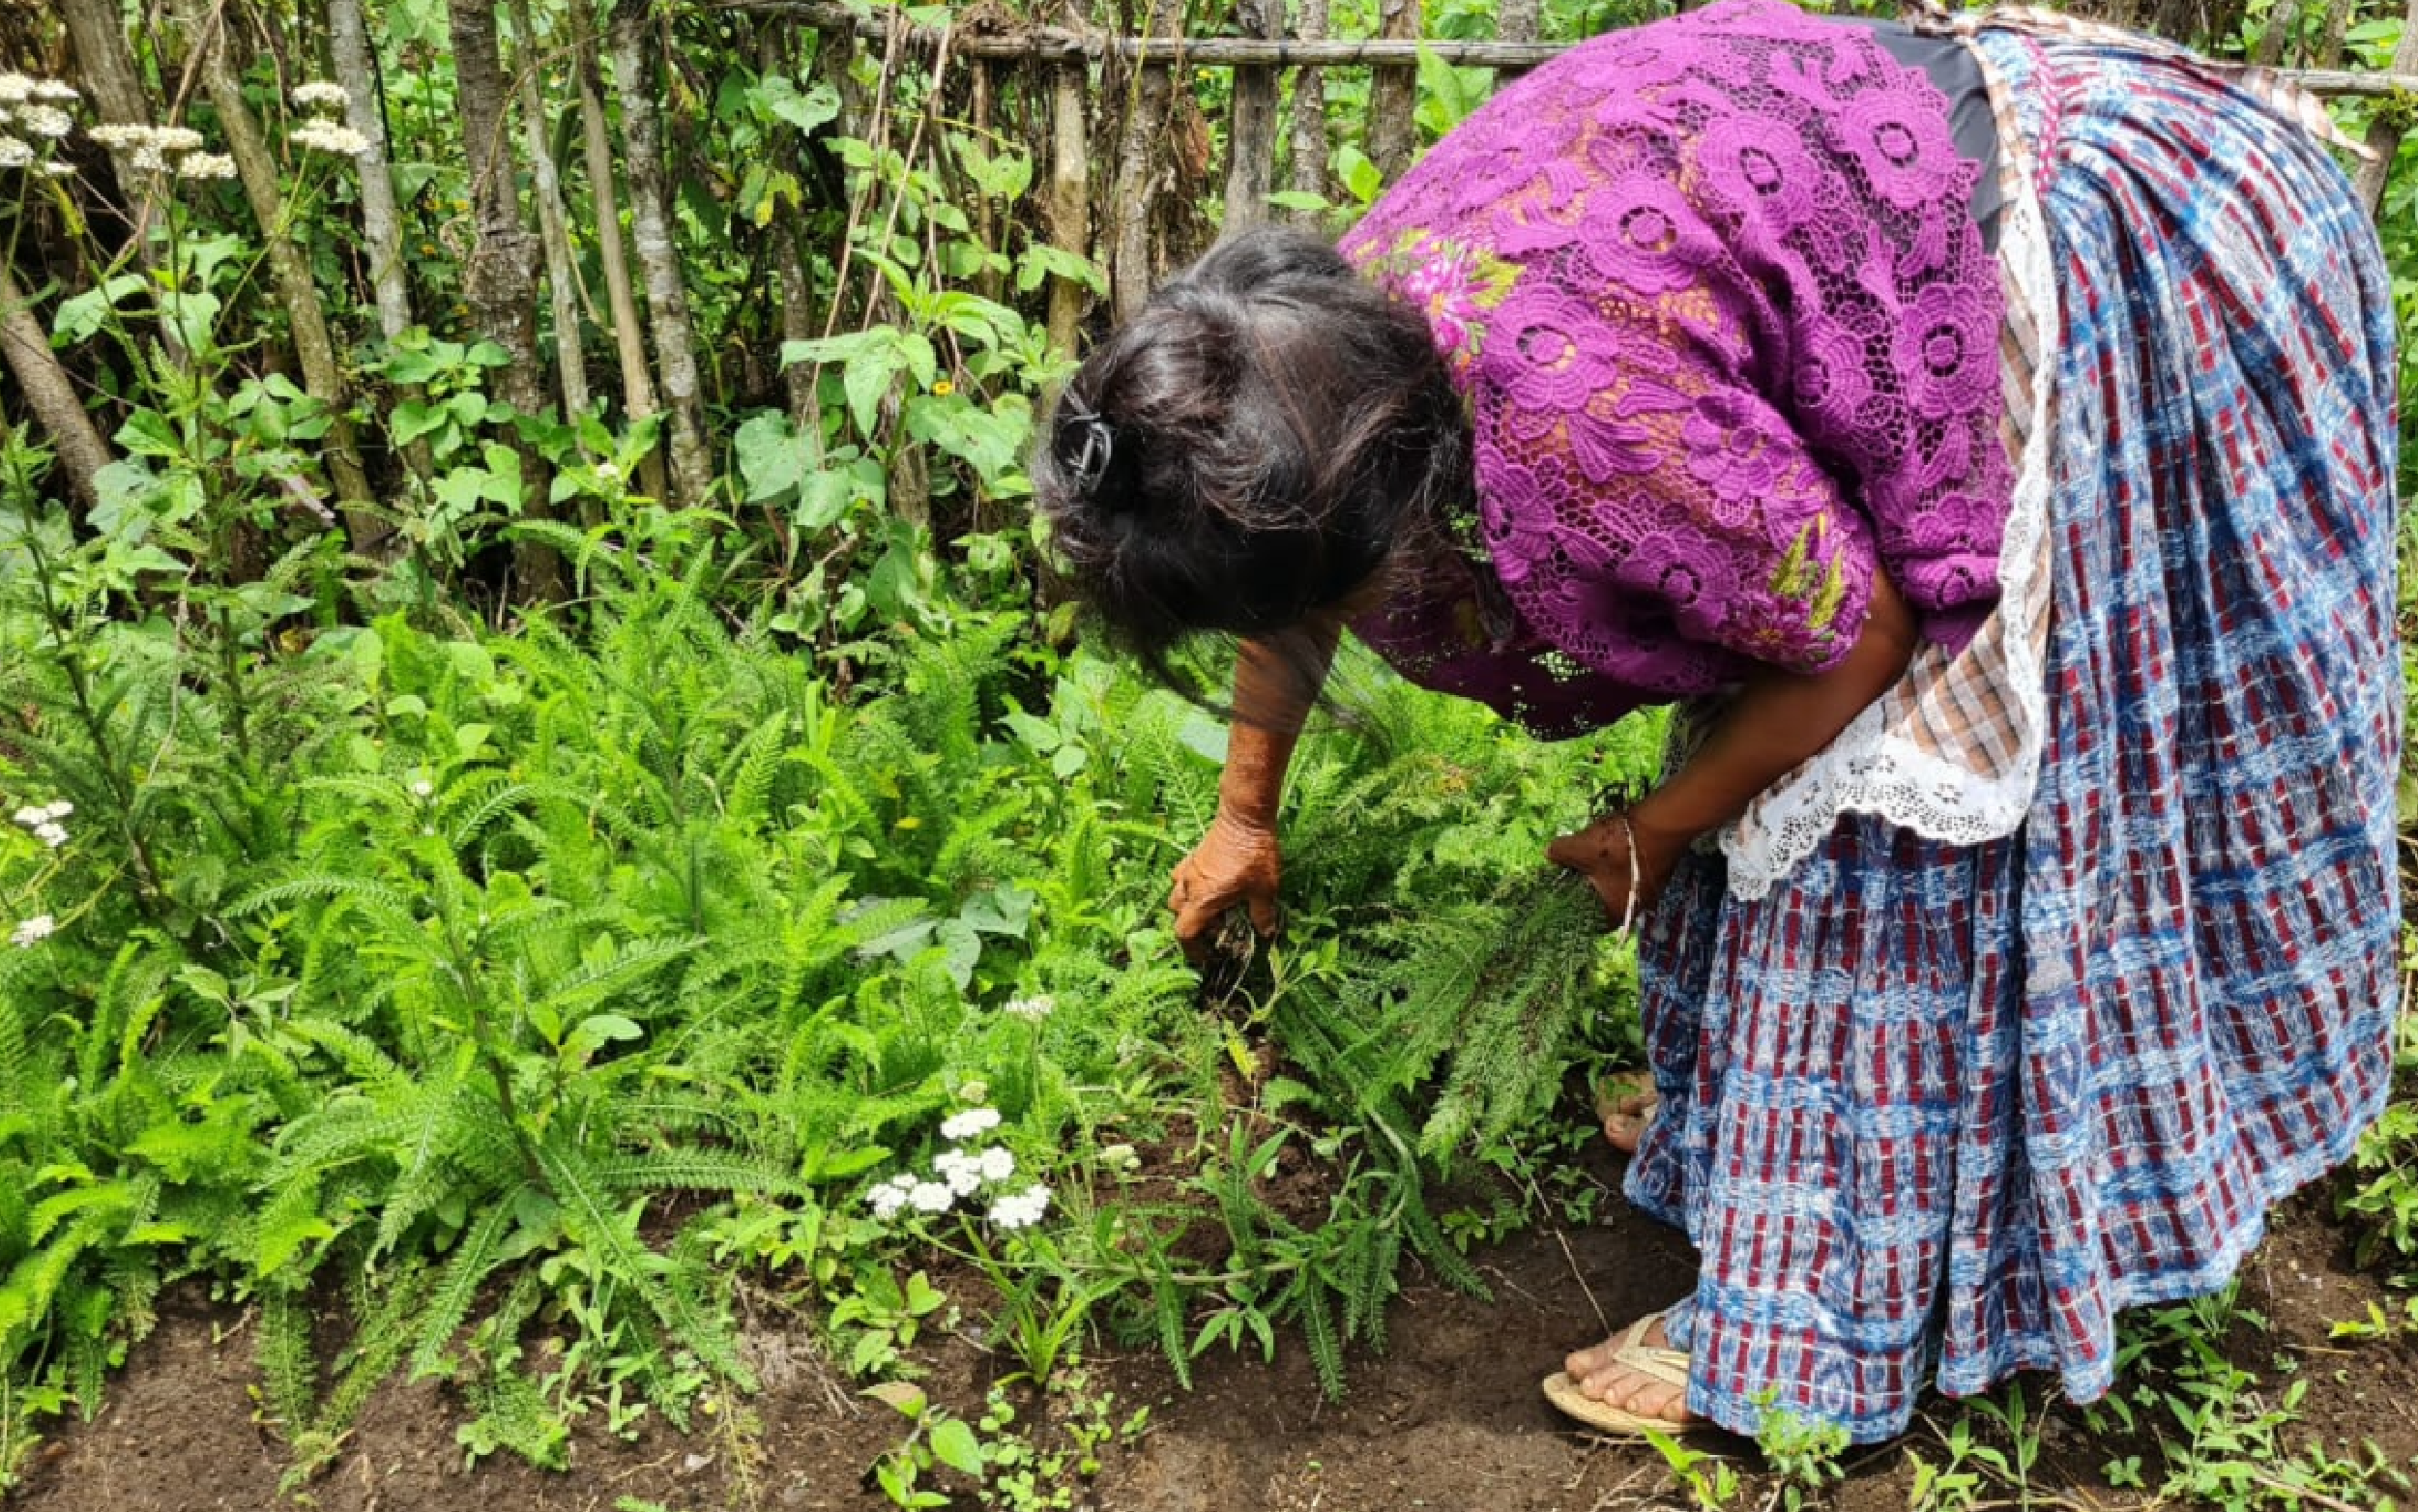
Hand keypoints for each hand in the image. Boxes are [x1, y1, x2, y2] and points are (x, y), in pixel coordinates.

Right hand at [1169, 810, 1281, 964]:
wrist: (1244, 817)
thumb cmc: (1254, 854)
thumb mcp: (1265, 889)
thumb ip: (1263, 915)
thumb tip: (1267, 933)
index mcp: (1203, 900)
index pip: (1186, 933)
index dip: (1193, 950)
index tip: (1207, 957)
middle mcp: (1189, 886)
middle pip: (1178, 915)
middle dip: (1194, 927)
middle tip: (1218, 929)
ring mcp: (1189, 869)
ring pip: (1177, 895)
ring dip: (1189, 906)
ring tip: (1213, 907)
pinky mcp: (1193, 856)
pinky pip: (1182, 876)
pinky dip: (1190, 886)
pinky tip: (1209, 884)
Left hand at [1545, 811, 1680, 930]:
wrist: (1662, 823)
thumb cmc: (1618, 846)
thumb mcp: (1581, 847)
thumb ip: (1560, 853)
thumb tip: (1548, 852)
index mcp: (1615, 912)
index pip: (1588, 922)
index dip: (1572, 908)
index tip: (1561, 894)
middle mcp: (1634, 907)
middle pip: (1603, 902)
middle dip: (1586, 887)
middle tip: (1571, 873)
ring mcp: (1649, 890)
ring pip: (1617, 886)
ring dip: (1603, 873)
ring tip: (1587, 857)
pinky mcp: (1658, 872)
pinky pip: (1631, 874)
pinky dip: (1617, 864)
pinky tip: (1609, 848)